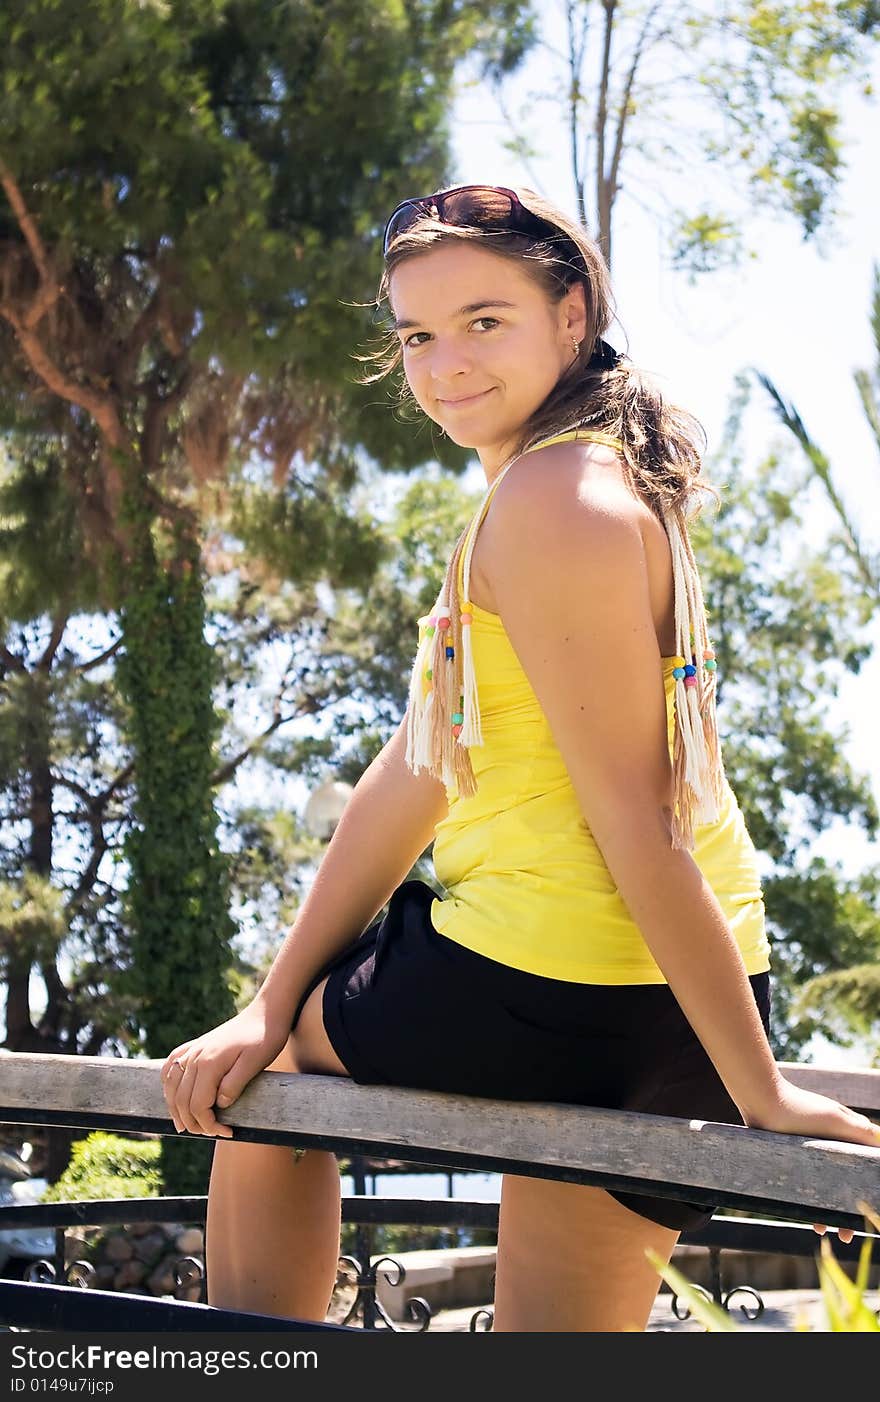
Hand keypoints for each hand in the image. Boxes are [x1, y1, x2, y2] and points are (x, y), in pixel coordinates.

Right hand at [160, 1000, 291, 1137]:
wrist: (265, 1013)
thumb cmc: (264, 1038)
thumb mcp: (255, 1064)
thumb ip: (234, 1085)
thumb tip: (218, 1105)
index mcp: (209, 1063)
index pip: (198, 1105)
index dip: (209, 1124)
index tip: (227, 1132)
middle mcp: (195, 1057)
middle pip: (182, 1100)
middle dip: (194, 1123)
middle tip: (212, 1133)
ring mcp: (192, 1050)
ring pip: (171, 1086)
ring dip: (176, 1109)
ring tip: (188, 1125)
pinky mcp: (194, 1046)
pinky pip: (171, 1067)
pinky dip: (168, 1085)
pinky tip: (173, 1094)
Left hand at [745, 1076, 879, 1246]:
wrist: (761, 1100)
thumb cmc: (801, 1108)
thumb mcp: (836, 1119)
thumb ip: (863, 1132)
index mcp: (846, 1137)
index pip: (864, 1168)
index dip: (868, 1190)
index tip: (870, 1209)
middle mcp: (830, 1147)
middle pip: (845, 1185)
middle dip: (847, 1211)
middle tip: (848, 1235)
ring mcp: (810, 1154)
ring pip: (824, 1190)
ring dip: (828, 1212)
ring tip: (826, 1231)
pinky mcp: (792, 1159)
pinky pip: (804, 1187)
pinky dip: (809, 1204)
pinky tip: (809, 1220)